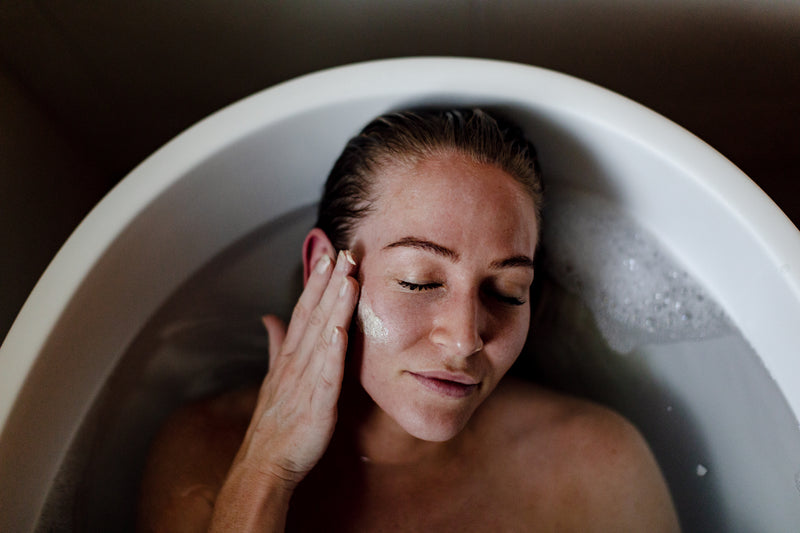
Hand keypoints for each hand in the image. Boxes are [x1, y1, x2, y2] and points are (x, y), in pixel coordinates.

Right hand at [232, 249, 358, 487]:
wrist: (265, 465)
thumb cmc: (275, 424)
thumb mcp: (273, 377)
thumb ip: (275, 344)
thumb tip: (269, 317)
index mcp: (289, 357)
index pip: (303, 311)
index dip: (316, 282)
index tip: (330, 255)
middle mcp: (295, 363)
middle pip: (314, 315)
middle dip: (329, 283)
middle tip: (344, 252)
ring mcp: (305, 383)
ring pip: (322, 337)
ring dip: (334, 306)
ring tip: (347, 278)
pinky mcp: (317, 405)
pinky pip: (326, 375)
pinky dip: (331, 352)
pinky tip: (339, 329)